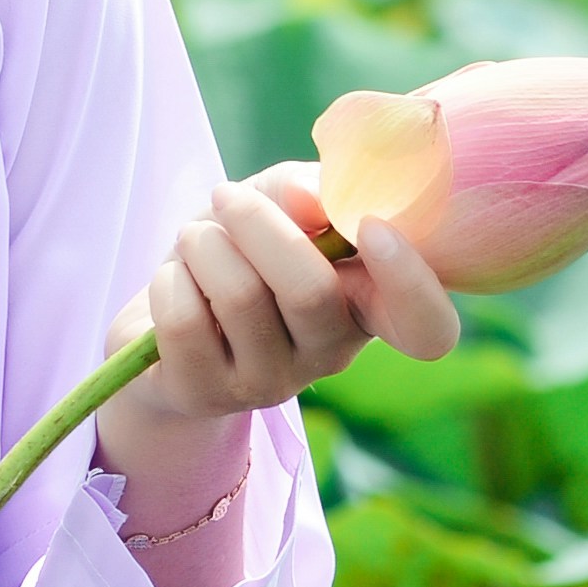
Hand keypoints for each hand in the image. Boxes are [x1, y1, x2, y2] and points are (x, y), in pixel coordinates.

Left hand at [93, 172, 455, 528]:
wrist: (159, 322)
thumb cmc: (236, 252)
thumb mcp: (274, 203)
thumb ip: (302, 190)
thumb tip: (316, 198)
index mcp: (366, 305)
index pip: (428, 328)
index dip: (412, 281)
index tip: (370, 224)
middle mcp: (329, 354)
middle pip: (311, 292)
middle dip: (259, 223)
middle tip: (226, 196)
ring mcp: (268, 384)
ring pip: (241, 296)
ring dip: (204, 244)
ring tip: (195, 240)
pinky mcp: (206, 395)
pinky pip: (186, 321)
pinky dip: (171, 281)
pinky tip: (176, 282)